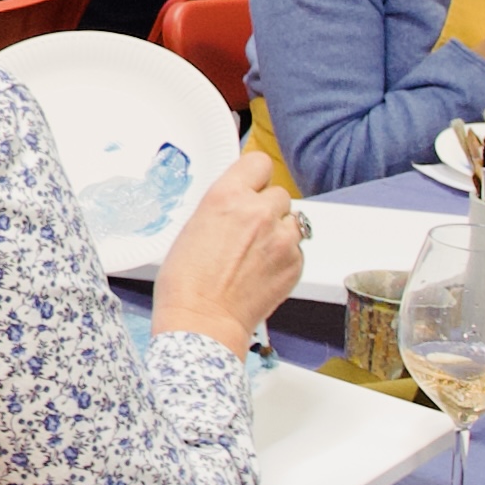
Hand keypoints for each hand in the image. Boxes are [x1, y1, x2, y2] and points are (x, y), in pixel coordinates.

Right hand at [151, 148, 302, 349]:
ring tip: (257, 254)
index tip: (252, 186)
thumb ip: (224, 208)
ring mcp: (282, 238)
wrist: (202, 322)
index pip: (258, 163)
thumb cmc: (186, 283)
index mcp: (227, 196)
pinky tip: (262, 272)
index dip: (255, 177)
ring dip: (279, 232)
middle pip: (278, 193)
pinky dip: (285, 257)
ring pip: (292, 220)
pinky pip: (297, 249)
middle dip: (267, 209)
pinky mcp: (295, 264)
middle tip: (250, 232)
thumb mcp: (194, 227)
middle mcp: (259, 211)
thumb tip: (237, 205)